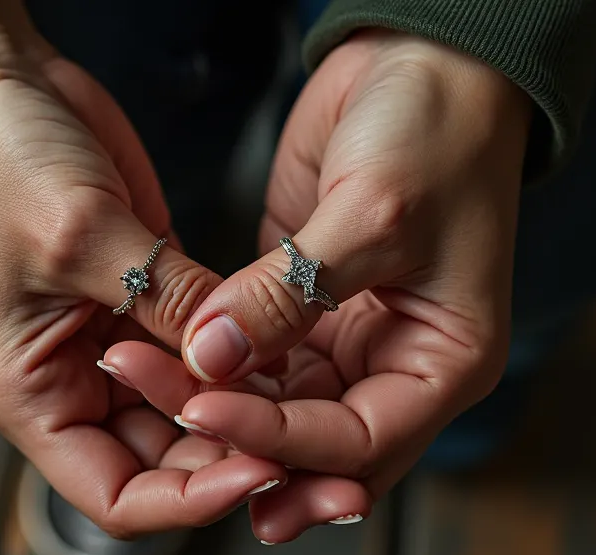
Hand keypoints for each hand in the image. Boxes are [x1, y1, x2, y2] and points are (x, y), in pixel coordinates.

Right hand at [0, 14, 284, 536]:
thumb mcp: (81, 236)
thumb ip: (166, 303)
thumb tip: (238, 359)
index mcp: (30, 396)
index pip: (116, 496)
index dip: (191, 500)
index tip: (261, 468)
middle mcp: (71, 383)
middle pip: (164, 463)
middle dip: (230, 460)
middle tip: (307, 443)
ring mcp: (111, 341)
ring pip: (192, 410)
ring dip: (244, 410)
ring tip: (308, 401)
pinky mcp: (146, 296)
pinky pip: (205, 351)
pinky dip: (243, 357)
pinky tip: (290, 351)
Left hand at [109, 31, 529, 541]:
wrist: (425, 61)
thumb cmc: (436, 131)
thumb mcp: (373, 212)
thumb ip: (289, 294)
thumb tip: (210, 360)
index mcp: (446, 365)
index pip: (359, 442)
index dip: (280, 439)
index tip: (204, 410)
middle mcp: (398, 367)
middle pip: (317, 448)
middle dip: (248, 453)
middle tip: (171, 450)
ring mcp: (347, 339)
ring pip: (278, 412)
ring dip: (218, 412)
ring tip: (149, 397)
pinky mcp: (302, 308)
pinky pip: (256, 364)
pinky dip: (214, 371)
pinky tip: (165, 370)